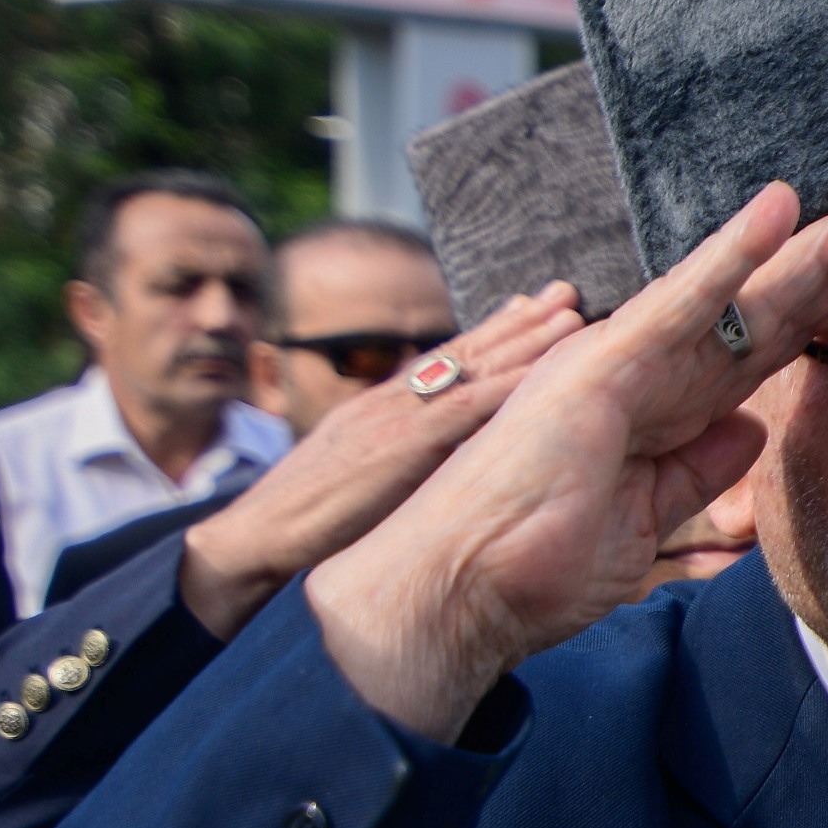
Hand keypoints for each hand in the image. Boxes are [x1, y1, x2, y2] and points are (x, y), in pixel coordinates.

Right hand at [178, 287, 589, 636]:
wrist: (255, 536)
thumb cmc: (310, 521)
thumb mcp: (361, 476)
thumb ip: (399, 460)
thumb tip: (438, 464)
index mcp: (382, 408)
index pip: (445, 360)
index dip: (493, 332)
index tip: (531, 306)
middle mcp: (391, 402)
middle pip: (467, 350)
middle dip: (520, 320)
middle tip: (567, 291)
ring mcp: (395, 419)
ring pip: (473, 368)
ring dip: (525, 338)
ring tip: (571, 311)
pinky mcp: (401, 447)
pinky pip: (465, 409)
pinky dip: (508, 386)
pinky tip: (547, 374)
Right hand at [304, 182, 827, 739]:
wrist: (462, 591)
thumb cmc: (537, 563)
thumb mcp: (650, 516)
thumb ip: (698, 468)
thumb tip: (750, 430)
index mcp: (660, 409)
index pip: (759, 352)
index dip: (825, 316)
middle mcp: (645, 372)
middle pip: (762, 315)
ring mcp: (622, 361)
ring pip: (737, 297)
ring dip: (810, 254)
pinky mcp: (602, 366)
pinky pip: (679, 303)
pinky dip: (730, 257)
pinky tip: (779, 211)